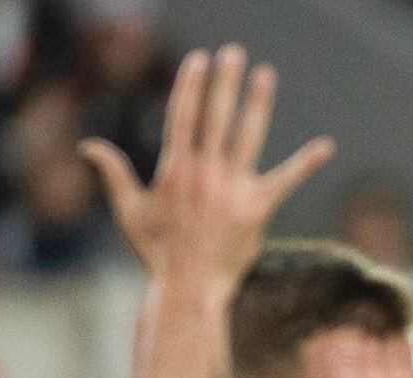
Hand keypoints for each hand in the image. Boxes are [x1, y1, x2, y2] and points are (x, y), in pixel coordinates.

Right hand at [88, 47, 332, 291]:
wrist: (189, 289)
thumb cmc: (157, 252)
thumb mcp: (128, 210)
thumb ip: (112, 173)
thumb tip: (87, 145)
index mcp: (174, 169)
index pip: (183, 115)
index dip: (191, 85)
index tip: (199, 60)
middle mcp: (204, 173)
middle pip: (216, 117)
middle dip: (224, 82)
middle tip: (233, 53)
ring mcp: (232, 189)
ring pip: (247, 137)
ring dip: (257, 103)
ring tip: (265, 74)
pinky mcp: (257, 209)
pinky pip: (286, 181)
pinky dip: (306, 163)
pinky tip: (325, 146)